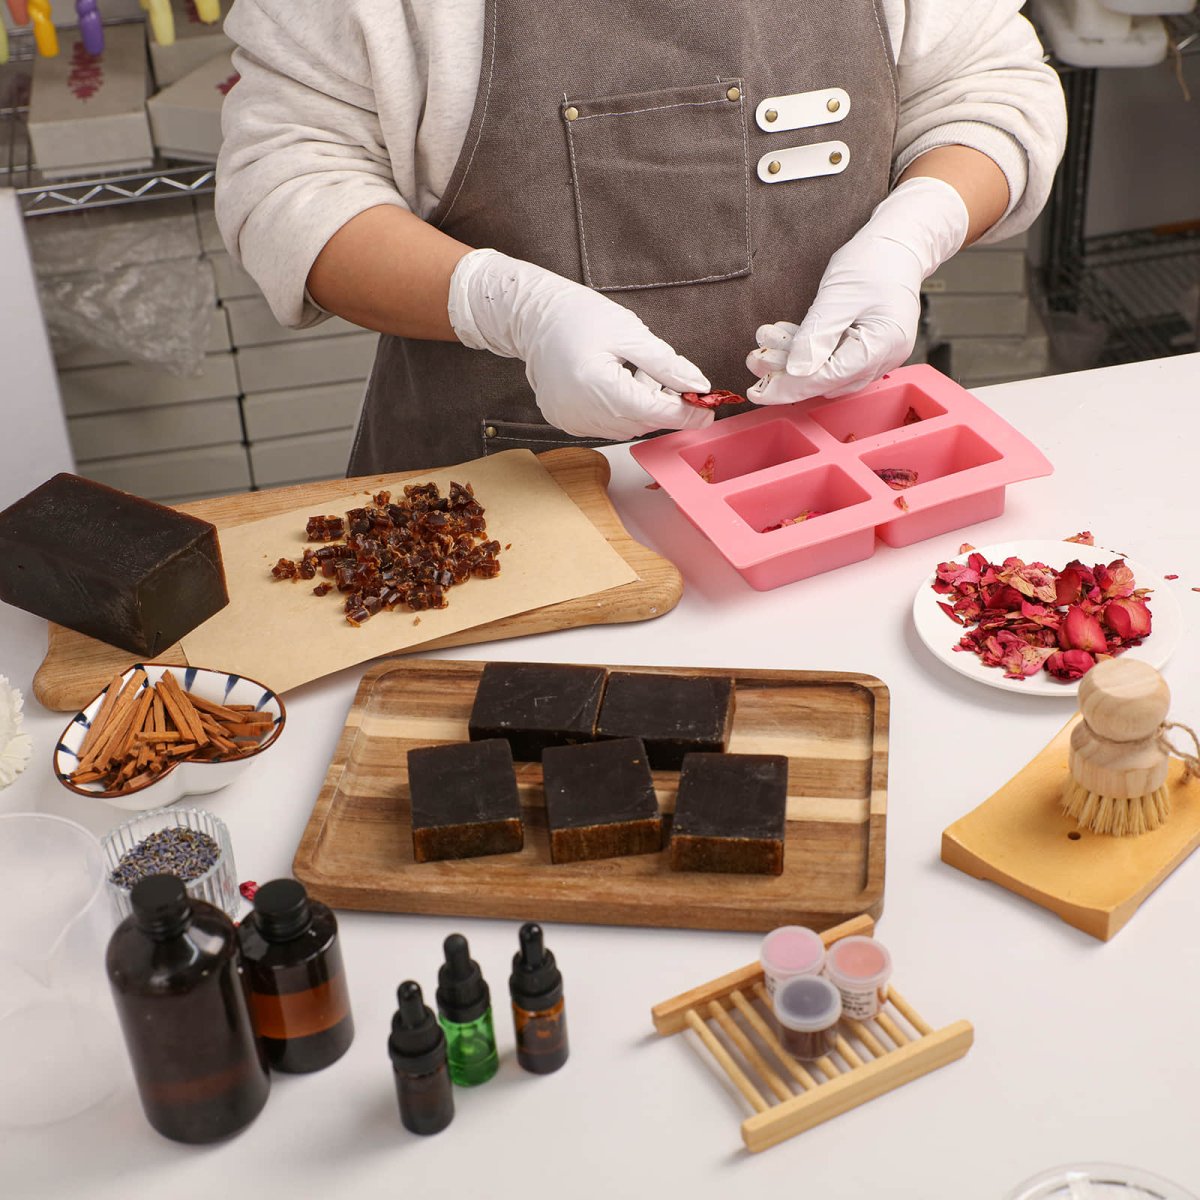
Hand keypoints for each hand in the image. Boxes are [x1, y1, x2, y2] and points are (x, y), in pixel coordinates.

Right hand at [448, 249, 712, 440]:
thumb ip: (667, 364)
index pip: (656, 411)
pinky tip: (613, 383)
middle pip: (643, 422)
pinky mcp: (565, 422)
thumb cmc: (578, 317)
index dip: (687, 413)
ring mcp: (572, 421)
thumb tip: (699, 386)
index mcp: (600, 386)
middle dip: (665, 406)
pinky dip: (620, 410)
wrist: (532, 318)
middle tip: (672, 380)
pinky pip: (606, 425)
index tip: (709, 408)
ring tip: (632, 373)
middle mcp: (583, 412)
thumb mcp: (630, 333)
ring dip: (642, 407)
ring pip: (627, 427)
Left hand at [746, 177, 968, 403]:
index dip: (790, 387)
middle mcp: (884, 358)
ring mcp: (878, 356)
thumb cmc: (874, 261)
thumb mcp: (838, 295)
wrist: (898, 243)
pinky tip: (783, 337)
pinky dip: (807, 350)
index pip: (828, 378)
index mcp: (882, 345)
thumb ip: (816, 336)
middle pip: (827, 380)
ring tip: (764, 342)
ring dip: (793, 360)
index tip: (757, 392)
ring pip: (826, 371)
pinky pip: (833, 359)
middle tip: (753, 360)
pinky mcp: (867, 349)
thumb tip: (795, 372)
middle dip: (787, 372)